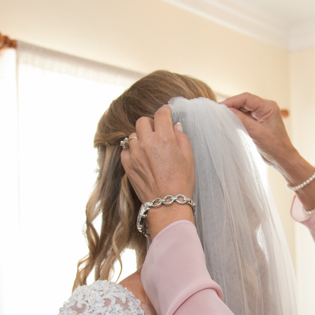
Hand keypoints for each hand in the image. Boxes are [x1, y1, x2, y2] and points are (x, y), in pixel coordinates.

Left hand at [121, 106, 195, 235]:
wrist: (167, 204)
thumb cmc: (181, 182)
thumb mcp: (188, 157)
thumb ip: (181, 138)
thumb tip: (175, 126)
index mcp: (164, 138)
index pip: (161, 114)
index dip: (165, 111)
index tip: (166, 112)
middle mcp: (147, 143)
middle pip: (142, 121)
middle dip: (150, 123)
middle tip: (156, 130)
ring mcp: (135, 154)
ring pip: (133, 136)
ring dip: (141, 137)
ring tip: (148, 146)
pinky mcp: (128, 165)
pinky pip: (126, 150)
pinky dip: (132, 150)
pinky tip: (140, 156)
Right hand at [222, 93, 314, 212]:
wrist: (283, 159)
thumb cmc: (275, 147)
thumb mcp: (257, 133)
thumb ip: (242, 120)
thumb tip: (226, 111)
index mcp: (268, 107)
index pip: (246, 98)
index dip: (232, 101)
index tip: (219, 107)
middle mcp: (266, 108)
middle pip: (244, 101)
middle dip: (231, 105)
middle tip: (217, 111)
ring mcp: (262, 114)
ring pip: (243, 108)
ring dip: (233, 111)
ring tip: (220, 116)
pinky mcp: (258, 122)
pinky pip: (245, 116)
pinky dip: (236, 117)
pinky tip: (228, 121)